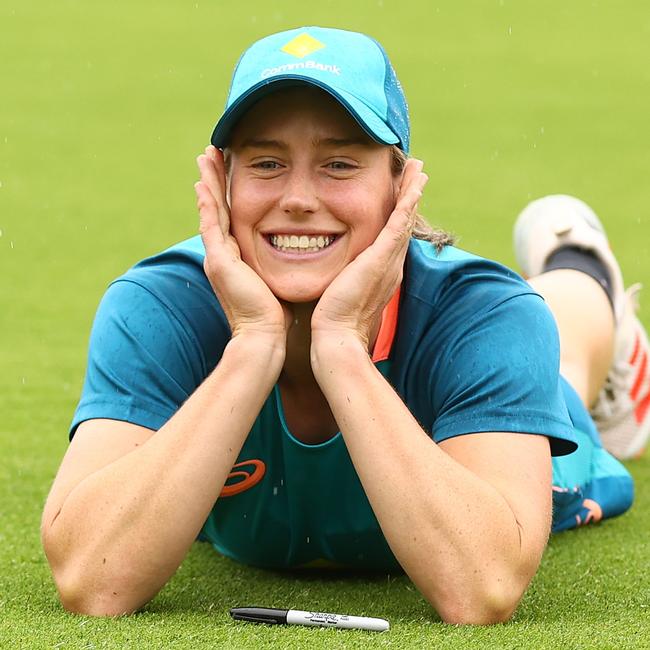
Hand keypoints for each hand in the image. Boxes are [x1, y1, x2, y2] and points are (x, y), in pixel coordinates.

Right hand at [195, 146, 291, 340]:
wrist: (264, 337)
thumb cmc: (276, 316)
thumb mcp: (278, 282)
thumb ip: (281, 266)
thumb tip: (303, 256)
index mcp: (237, 259)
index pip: (231, 218)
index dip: (229, 193)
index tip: (230, 170)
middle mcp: (224, 255)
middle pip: (217, 208)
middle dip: (215, 180)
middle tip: (212, 153)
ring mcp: (219, 257)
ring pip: (211, 210)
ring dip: (208, 182)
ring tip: (205, 156)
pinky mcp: (220, 261)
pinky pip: (211, 224)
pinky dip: (207, 203)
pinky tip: (203, 183)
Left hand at [310, 158, 427, 350]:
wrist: (337, 336)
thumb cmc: (333, 321)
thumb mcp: (340, 294)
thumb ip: (342, 281)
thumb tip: (333, 277)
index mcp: (382, 272)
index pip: (392, 237)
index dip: (398, 215)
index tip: (400, 196)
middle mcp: (391, 265)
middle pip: (404, 223)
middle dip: (410, 197)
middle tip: (418, 174)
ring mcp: (389, 261)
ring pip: (405, 218)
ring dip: (412, 192)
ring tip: (419, 170)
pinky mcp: (382, 258)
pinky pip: (399, 222)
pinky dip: (408, 201)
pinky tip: (415, 184)